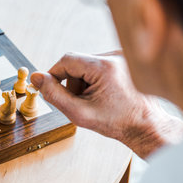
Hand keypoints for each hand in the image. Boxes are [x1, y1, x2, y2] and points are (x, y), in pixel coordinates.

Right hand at [30, 52, 182, 158]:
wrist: (146, 126)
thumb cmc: (116, 122)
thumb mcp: (79, 113)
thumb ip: (54, 95)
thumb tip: (36, 78)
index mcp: (105, 67)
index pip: (66, 60)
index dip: (54, 75)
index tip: (52, 90)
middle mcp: (115, 56)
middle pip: (76, 62)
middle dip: (71, 82)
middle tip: (79, 102)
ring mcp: (121, 56)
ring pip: (86, 64)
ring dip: (83, 81)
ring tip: (94, 100)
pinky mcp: (124, 59)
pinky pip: (98, 65)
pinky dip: (94, 78)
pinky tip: (103, 94)